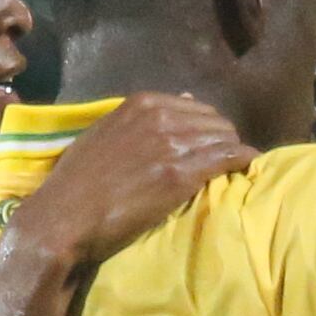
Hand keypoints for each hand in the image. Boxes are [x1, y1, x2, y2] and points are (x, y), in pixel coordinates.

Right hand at [4, 91, 250, 267]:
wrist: (66, 216)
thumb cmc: (79, 181)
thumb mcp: (106, 134)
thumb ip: (143, 117)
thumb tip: (186, 99)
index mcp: (141, 104)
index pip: (195, 107)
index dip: (206, 127)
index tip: (208, 144)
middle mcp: (160, 117)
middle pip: (214, 121)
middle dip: (222, 138)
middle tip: (223, 159)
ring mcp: (172, 144)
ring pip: (224, 138)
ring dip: (232, 152)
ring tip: (235, 167)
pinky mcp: (182, 174)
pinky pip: (228, 158)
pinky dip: (243, 160)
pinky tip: (248, 167)